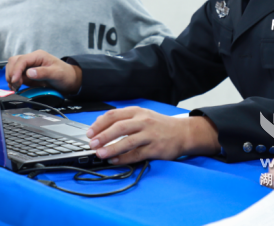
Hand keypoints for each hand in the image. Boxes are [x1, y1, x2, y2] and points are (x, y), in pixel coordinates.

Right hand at [5, 50, 81, 93]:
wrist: (69, 80)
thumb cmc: (65, 75)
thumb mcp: (56, 73)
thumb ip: (43, 72)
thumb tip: (28, 73)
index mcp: (38, 56)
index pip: (22, 60)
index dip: (16, 70)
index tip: (15, 81)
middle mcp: (32, 60)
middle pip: (14, 62)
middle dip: (12, 73)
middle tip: (16, 85)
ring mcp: (28, 67)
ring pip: (12, 67)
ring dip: (11, 77)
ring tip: (16, 87)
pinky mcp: (27, 74)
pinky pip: (16, 75)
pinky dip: (13, 81)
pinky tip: (16, 87)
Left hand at [86, 107, 220, 164]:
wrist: (183, 132)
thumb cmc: (159, 125)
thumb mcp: (142, 115)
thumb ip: (124, 118)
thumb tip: (101, 124)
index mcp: (137, 112)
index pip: (113, 115)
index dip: (99, 124)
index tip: (90, 132)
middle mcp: (143, 121)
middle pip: (119, 127)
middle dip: (103, 136)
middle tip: (92, 143)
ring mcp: (150, 134)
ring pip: (127, 141)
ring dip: (111, 148)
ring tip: (100, 154)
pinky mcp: (156, 148)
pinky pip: (137, 154)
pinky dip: (124, 158)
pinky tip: (114, 160)